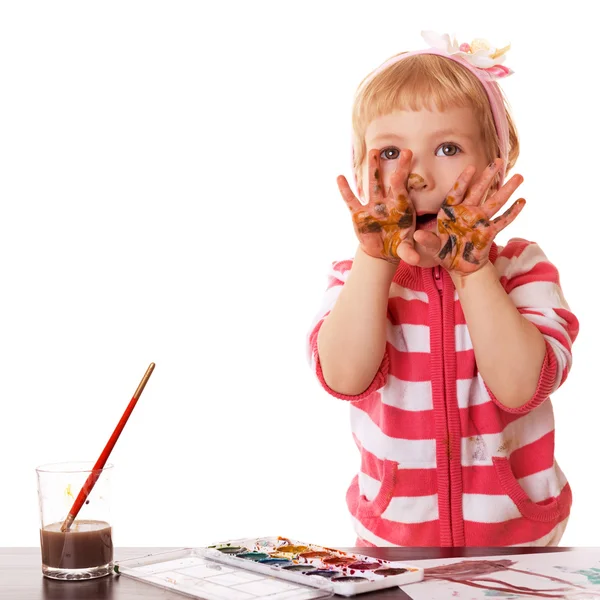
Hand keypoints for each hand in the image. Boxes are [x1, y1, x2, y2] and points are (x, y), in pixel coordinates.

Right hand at [337, 148, 418, 263]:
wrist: (383, 251)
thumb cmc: (397, 245)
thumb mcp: (403, 249)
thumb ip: (408, 252)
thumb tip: (414, 259)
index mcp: (400, 207)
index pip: (402, 188)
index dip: (402, 176)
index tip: (402, 164)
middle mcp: (387, 202)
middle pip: (388, 181)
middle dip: (390, 166)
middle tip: (391, 150)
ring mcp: (372, 206)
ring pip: (372, 185)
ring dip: (372, 168)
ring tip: (373, 151)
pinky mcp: (359, 214)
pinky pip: (351, 201)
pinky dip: (345, 190)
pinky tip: (340, 177)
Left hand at [415, 159, 525, 275]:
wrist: (458, 265)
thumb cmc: (444, 252)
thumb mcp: (434, 247)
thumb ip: (428, 241)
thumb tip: (418, 235)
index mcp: (451, 212)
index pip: (457, 192)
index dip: (464, 180)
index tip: (471, 167)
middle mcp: (467, 212)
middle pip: (479, 191)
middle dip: (488, 176)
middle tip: (498, 161)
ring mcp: (479, 221)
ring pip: (495, 202)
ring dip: (506, 190)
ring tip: (519, 176)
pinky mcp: (489, 232)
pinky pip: (502, 221)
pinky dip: (512, 212)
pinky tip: (522, 201)